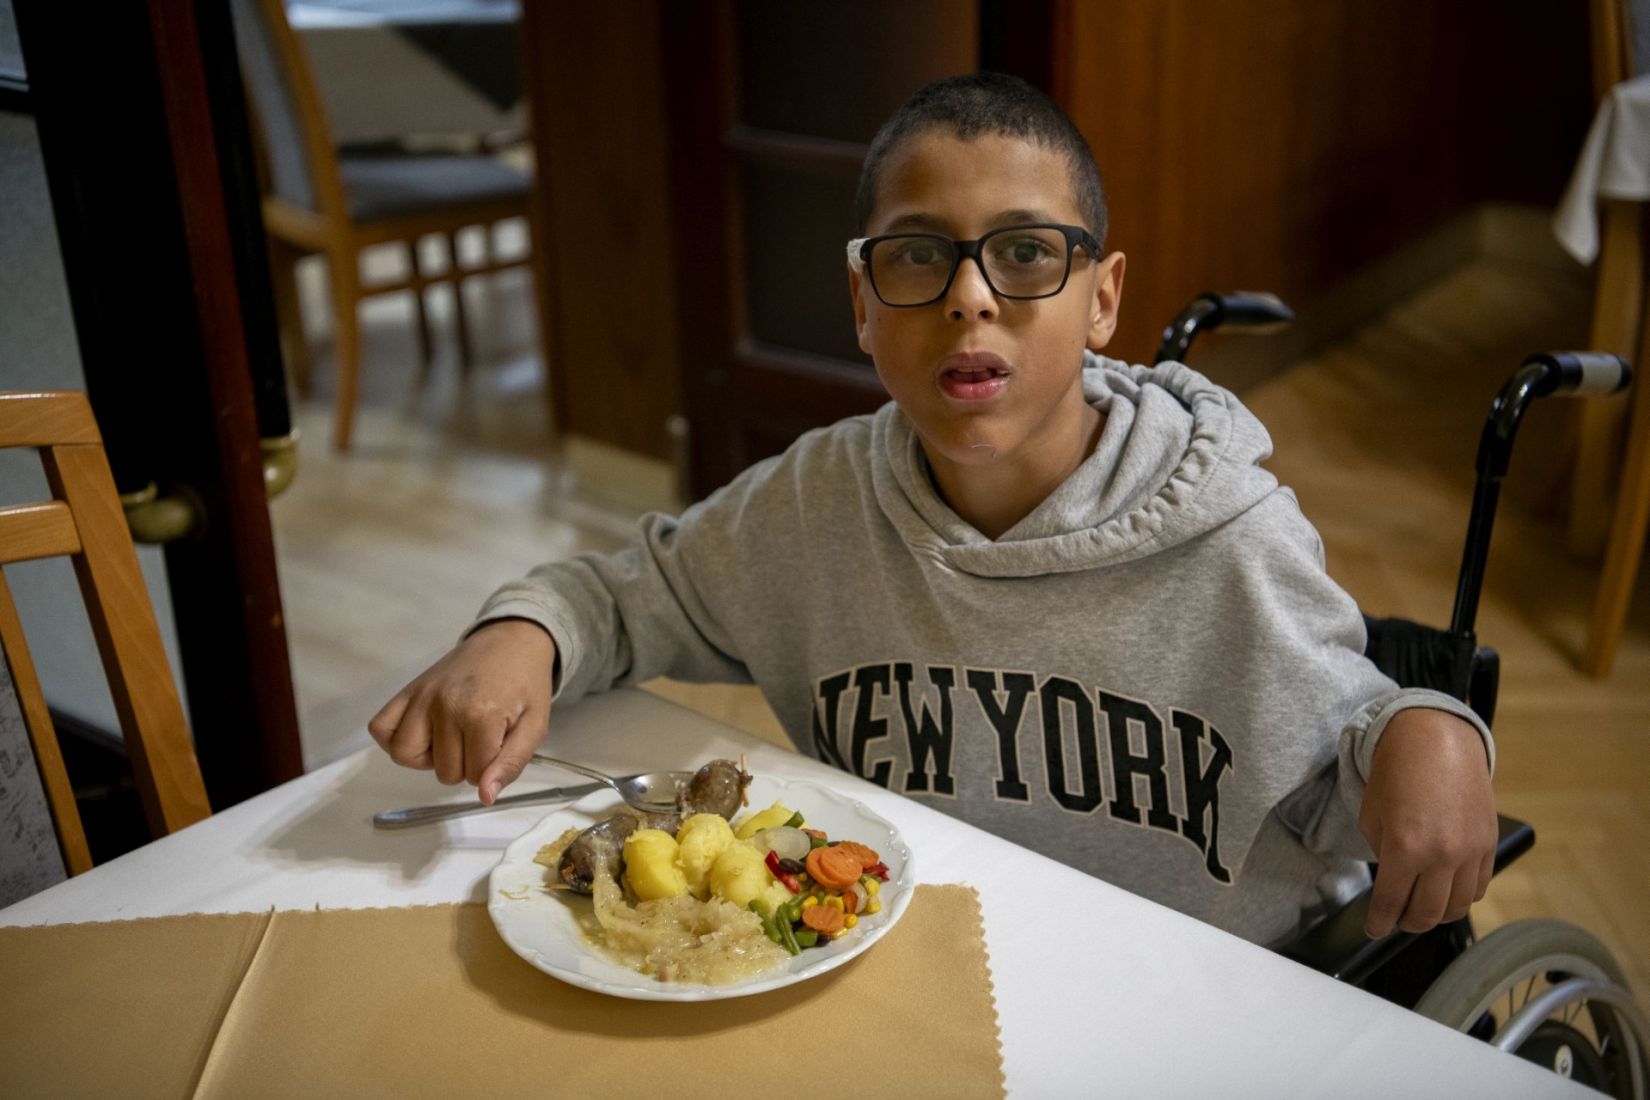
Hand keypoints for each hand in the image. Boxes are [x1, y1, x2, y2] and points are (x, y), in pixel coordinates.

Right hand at [368, 619, 555, 803]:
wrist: (511, 641)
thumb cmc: (526, 684)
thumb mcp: (535, 726)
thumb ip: (512, 764)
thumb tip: (485, 797)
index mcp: (481, 715)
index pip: (476, 776)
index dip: (492, 769)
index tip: (501, 744)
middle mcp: (445, 705)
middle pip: (444, 772)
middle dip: (466, 764)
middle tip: (480, 737)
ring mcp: (422, 696)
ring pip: (405, 756)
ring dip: (430, 758)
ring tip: (451, 738)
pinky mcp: (407, 689)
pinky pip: (381, 728)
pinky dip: (395, 739)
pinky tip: (423, 733)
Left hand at [1359, 707, 1496, 938]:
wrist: (1437, 741)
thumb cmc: (1397, 773)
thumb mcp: (1372, 815)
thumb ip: (1381, 853)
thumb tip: (1392, 881)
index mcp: (1405, 848)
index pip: (1391, 902)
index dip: (1379, 923)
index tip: (1374, 930)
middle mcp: (1441, 855)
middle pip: (1427, 913)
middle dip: (1407, 923)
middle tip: (1397, 921)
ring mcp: (1470, 851)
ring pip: (1457, 907)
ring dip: (1437, 916)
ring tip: (1421, 910)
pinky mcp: (1489, 844)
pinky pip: (1478, 887)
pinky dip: (1461, 897)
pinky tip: (1447, 892)